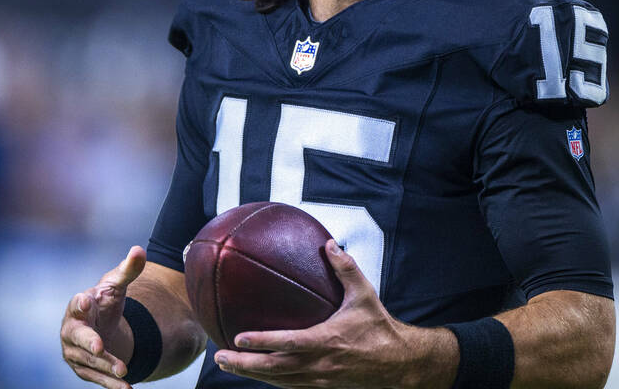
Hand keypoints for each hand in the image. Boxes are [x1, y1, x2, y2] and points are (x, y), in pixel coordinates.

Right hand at [60, 246, 146, 388]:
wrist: (100, 324)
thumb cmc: (105, 301)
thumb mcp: (117, 285)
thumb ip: (128, 269)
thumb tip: (140, 250)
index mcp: (78, 306)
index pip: (76, 304)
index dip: (79, 304)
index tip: (85, 302)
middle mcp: (72, 330)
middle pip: (77, 337)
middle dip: (89, 343)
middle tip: (100, 347)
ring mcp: (75, 352)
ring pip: (88, 361)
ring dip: (105, 367)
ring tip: (124, 371)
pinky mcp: (83, 368)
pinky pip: (96, 378)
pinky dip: (110, 385)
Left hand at [213, 239, 451, 388]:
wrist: (398, 363)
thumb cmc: (379, 327)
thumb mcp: (364, 294)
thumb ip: (345, 268)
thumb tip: (329, 244)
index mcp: (326, 341)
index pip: (287, 344)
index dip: (261, 342)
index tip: (238, 338)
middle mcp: (319, 364)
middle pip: (274, 369)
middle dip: (244, 366)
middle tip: (220, 358)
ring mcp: (318, 379)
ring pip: (278, 381)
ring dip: (251, 375)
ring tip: (228, 366)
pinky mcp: (321, 386)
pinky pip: (289, 386)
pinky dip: (270, 381)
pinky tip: (256, 374)